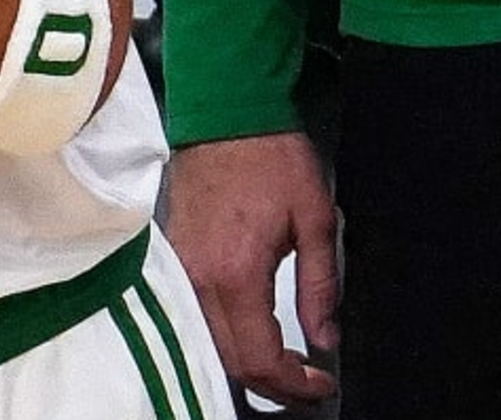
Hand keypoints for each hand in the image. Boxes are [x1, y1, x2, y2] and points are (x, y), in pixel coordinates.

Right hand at [166, 132, 338, 407]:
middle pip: (231, 363)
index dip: (294, 384)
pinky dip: (225, 340)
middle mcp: (200, 281)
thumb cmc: (271, 156)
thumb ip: (320, 287)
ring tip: (286, 366)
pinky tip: (253, 336)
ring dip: (247, 367)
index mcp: (236, 273)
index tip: (321, 384)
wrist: (225, 114)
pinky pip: (195, 318)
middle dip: (273, 385)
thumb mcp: (315, 219)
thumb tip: (325, 337)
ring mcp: (181, 272)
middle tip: (308, 384)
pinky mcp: (175, 260)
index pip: (261, 357)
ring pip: (209, 346)